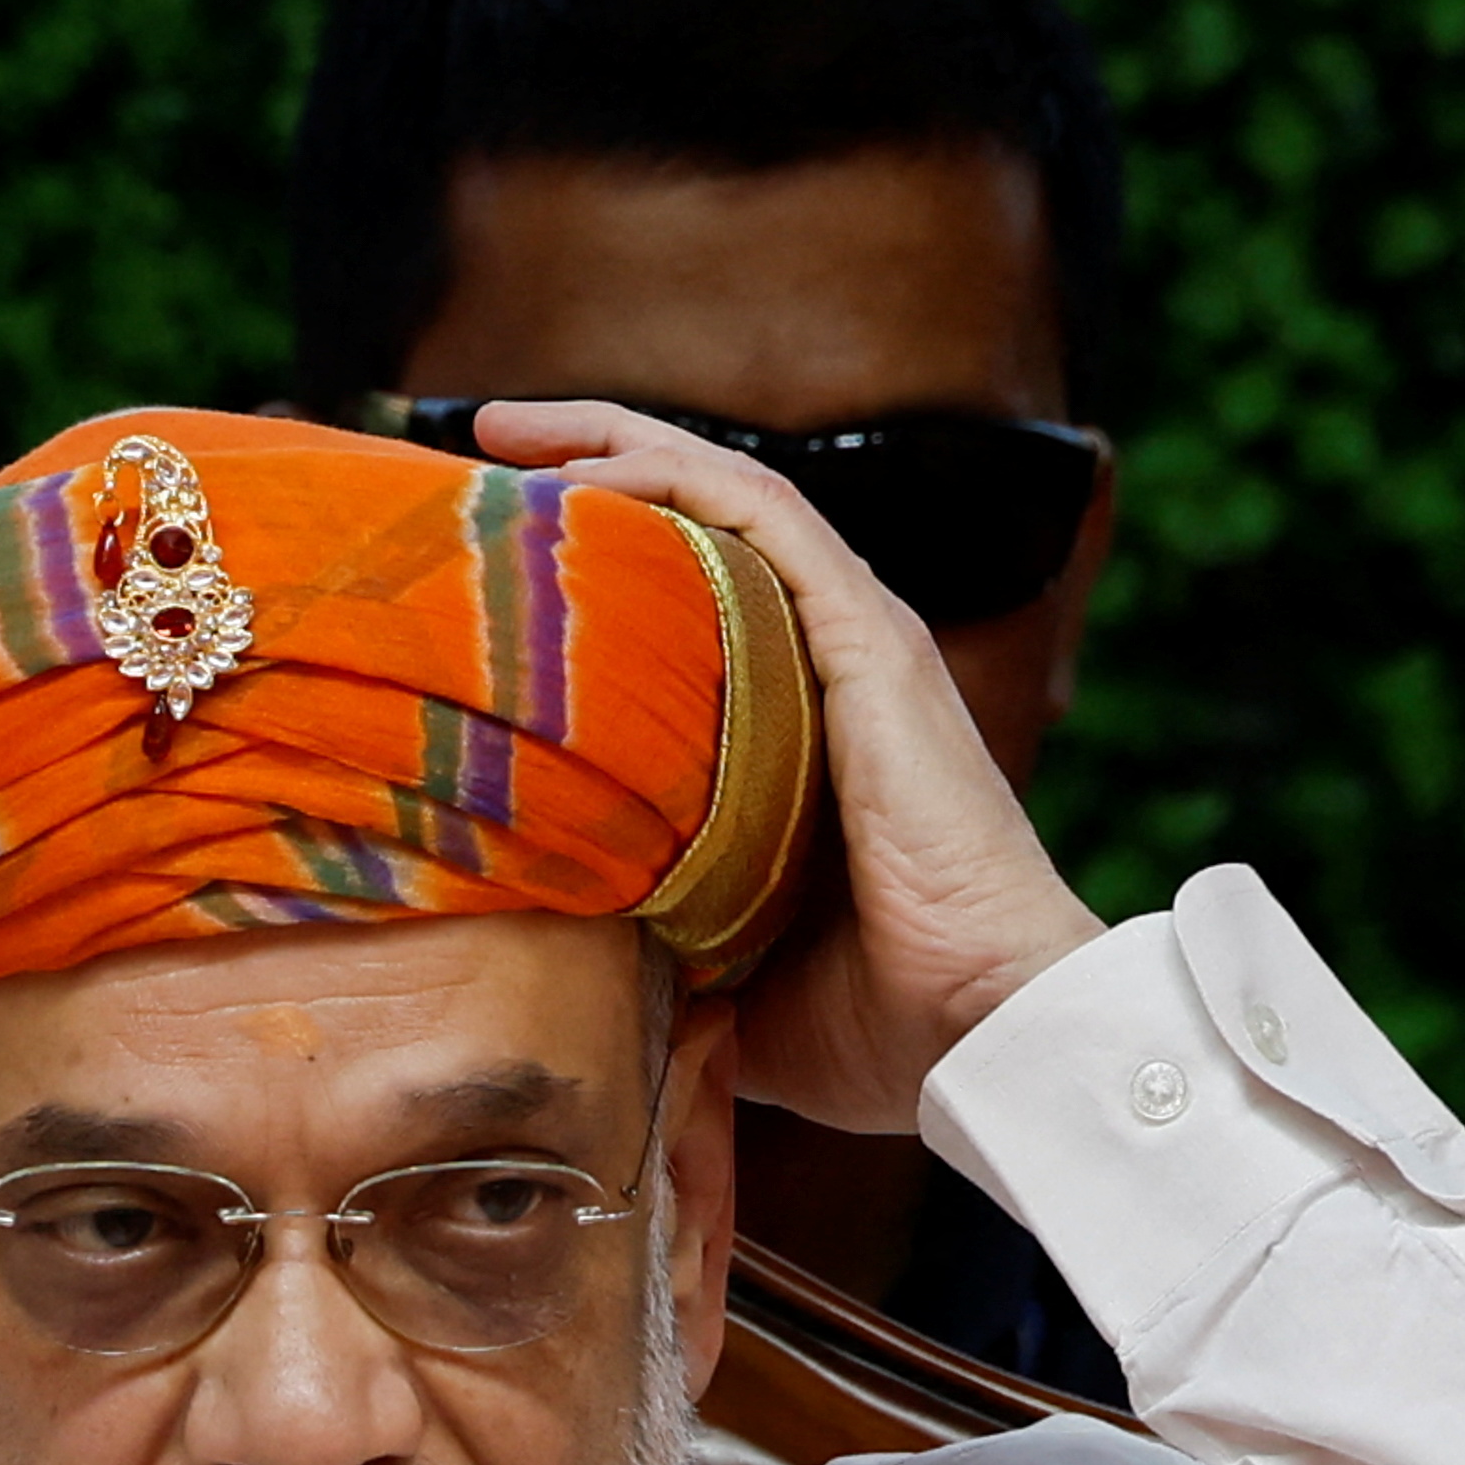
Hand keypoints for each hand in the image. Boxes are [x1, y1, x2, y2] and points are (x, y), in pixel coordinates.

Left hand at [462, 398, 1102, 1132]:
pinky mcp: (870, 641)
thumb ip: (657, 964)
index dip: (594, 565)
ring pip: (722, 495)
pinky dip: (674, 474)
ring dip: (614, 447)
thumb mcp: (730, 992)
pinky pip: (762, 514)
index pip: (688, 604)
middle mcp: (830, 665)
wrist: (983, 1033)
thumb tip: (561, 988)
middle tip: (480, 450)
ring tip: (507, 432)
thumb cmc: (883, 1027)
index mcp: (801, 733)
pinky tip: (591, 467)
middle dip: (586, 472)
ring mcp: (855, 643)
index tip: (489, 558)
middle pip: (696, 524)